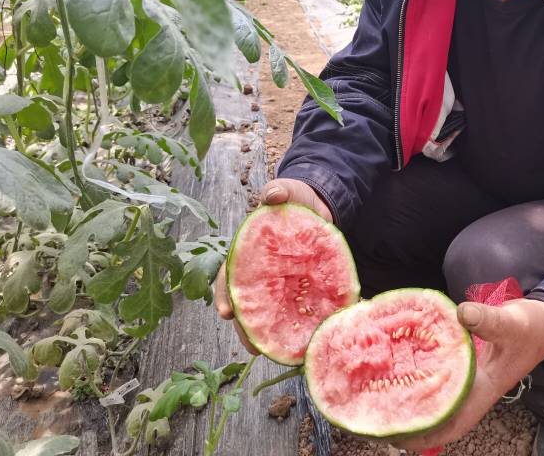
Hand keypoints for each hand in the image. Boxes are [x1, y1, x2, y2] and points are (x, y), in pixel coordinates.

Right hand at [213, 178, 333, 354]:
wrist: (318, 205)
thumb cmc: (294, 200)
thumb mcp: (287, 192)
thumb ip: (278, 192)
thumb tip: (273, 195)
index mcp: (249, 250)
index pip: (229, 275)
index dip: (224, 295)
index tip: (226, 312)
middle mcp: (260, 270)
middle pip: (246, 302)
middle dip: (245, 326)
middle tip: (250, 346)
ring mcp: (280, 281)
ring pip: (266, 311)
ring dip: (265, 333)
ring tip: (269, 352)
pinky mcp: (301, 286)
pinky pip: (294, 307)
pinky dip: (294, 323)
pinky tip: (299, 339)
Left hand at [391, 298, 543, 451]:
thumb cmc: (531, 329)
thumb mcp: (512, 323)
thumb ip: (489, 320)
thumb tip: (462, 313)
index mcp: (483, 389)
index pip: (453, 423)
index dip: (427, 435)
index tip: (397, 436)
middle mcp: (473, 389)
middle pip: (437, 416)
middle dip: (408, 421)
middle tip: (375, 415)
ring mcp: (468, 378)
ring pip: (436, 398)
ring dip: (411, 400)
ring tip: (377, 395)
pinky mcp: (464, 364)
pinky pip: (439, 377)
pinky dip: (420, 375)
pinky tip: (399, 367)